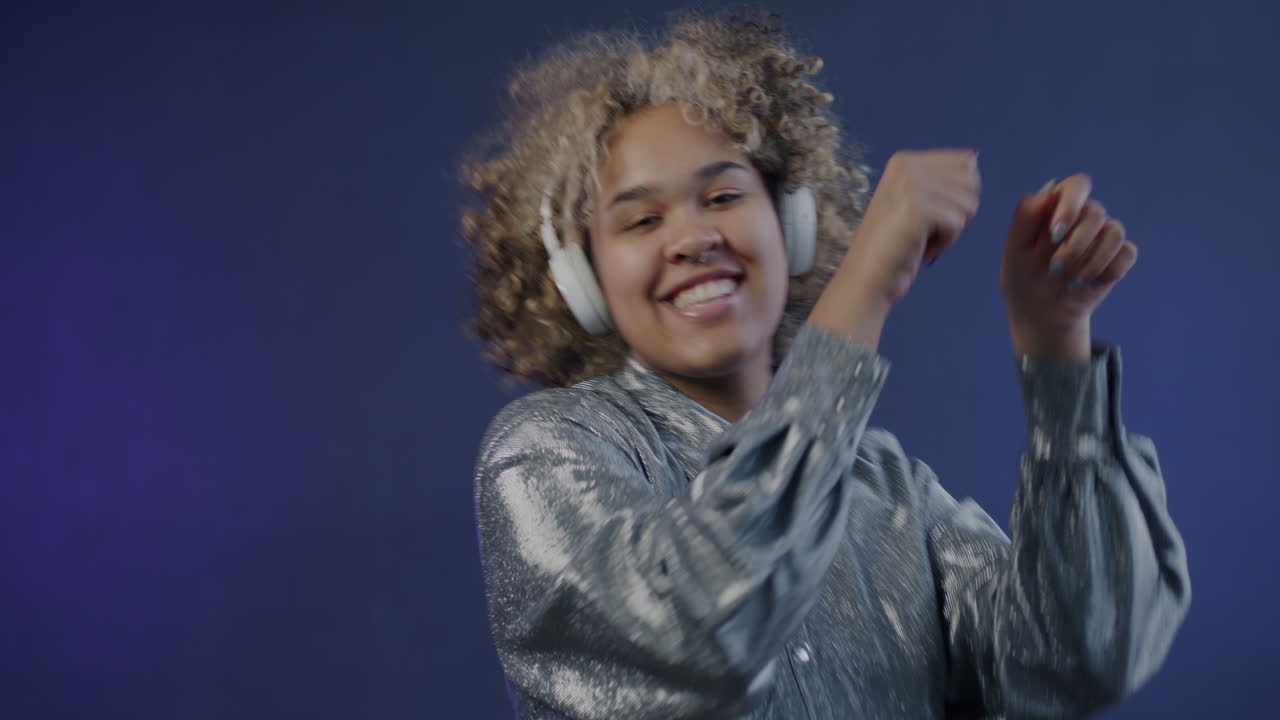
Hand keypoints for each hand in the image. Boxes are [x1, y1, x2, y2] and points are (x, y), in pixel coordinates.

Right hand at [838, 149, 981, 307]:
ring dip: (951, 230)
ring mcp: (910, 186)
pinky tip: (922, 247)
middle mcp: (906, 166)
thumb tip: (973, 160)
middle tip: (928, 228)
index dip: (959, 195)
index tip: (932, 214)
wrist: (867, 276)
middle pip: (971, 183)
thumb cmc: (893, 246)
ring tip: (923, 239)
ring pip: (967, 204)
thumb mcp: (914, 200)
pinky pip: (957, 223)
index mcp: (904, 160)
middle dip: (958, 211)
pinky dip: (946, 243)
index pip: (965, 163)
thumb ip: (940, 180)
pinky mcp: (917, 208)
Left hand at [1000, 174, 1138, 361]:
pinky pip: (1127, 252)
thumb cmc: (1023, 281)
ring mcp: (1103, 238)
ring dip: (1092, 261)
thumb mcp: (1014, 252)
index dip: (1071, 204)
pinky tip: (1089, 285)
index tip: (1056, 233)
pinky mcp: (1118, 258)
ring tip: (1071, 283)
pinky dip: (1110, 270)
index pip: (1076, 186)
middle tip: (1054, 269)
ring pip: (1115, 231)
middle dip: (1075, 244)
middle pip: (1096, 211)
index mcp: (1057, 210)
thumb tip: (1049, 192)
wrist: (1042, 316)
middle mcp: (1083, 219)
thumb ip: (1025, 217)